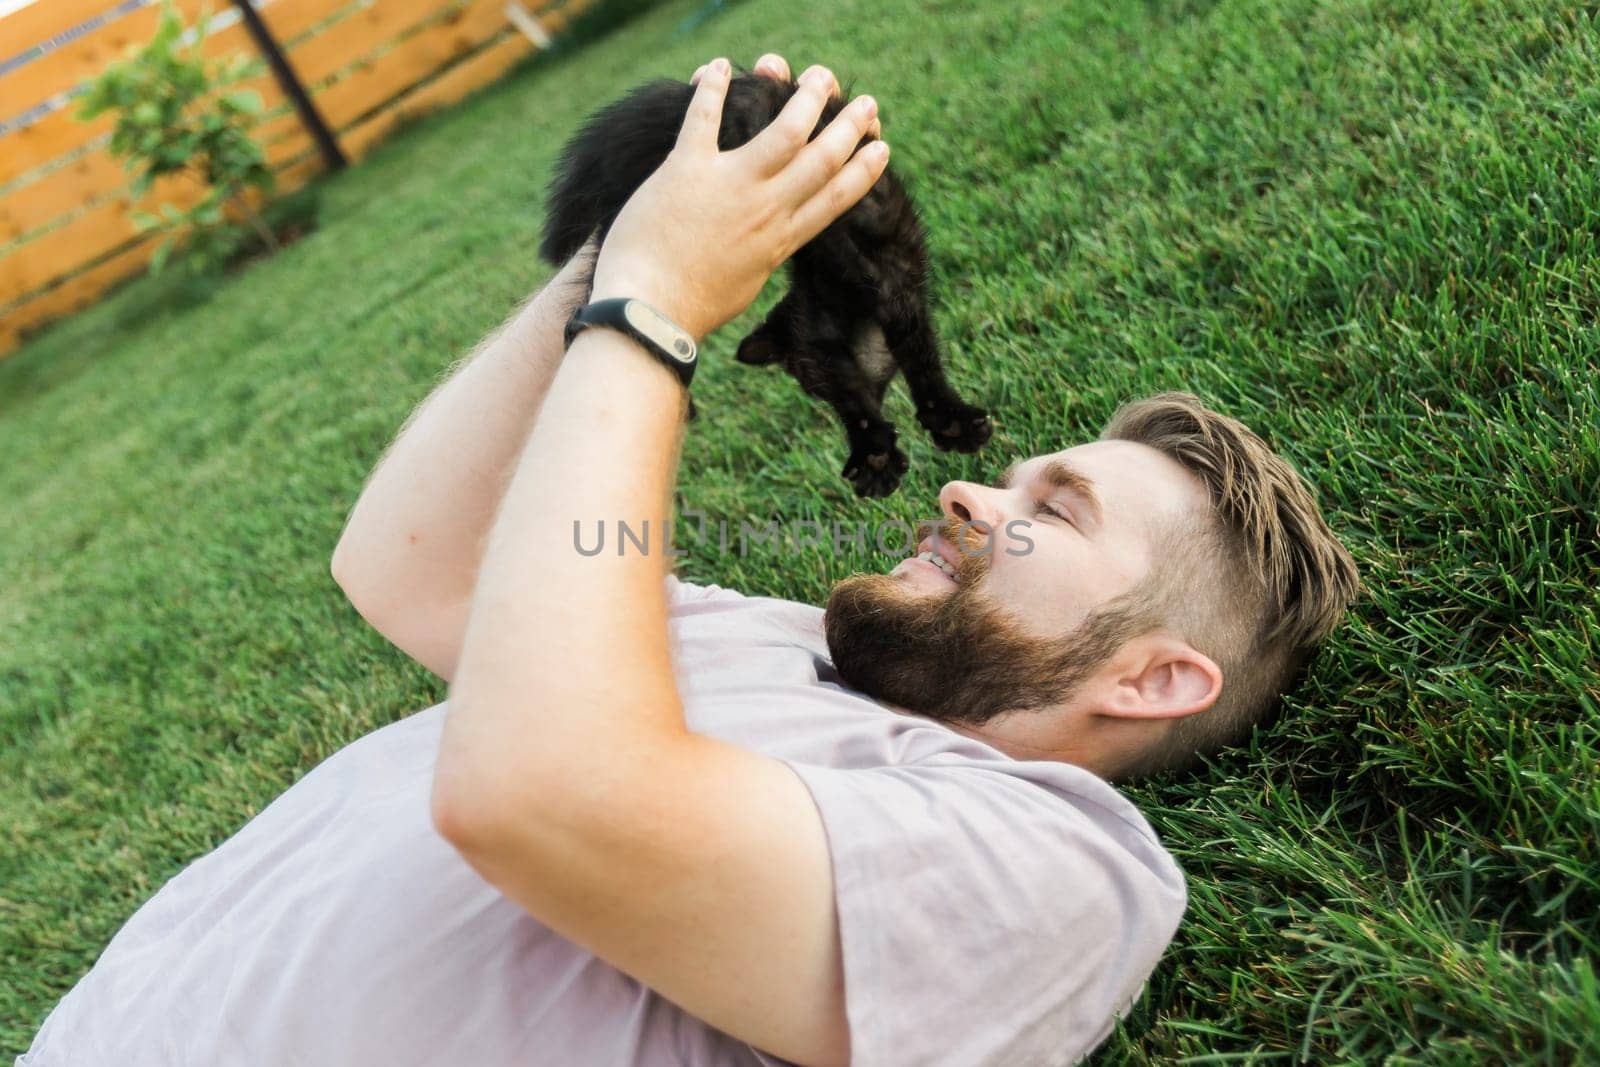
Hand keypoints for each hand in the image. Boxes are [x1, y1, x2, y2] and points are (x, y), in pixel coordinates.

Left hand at [588, 57, 888, 340]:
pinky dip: (712, 88)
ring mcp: (729, 185)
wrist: (650, 311)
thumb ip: (762, 255)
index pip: (835, 198)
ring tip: (822, 76)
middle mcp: (765, 208)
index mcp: (780, 239)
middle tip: (866, 102)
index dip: (863, 170)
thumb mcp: (746, 285)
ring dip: (807, 99)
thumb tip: (771, 246)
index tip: (881, 148)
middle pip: (821, 159)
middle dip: (849, 126)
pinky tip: (720, 65)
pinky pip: (705, 117)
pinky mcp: (687, 169)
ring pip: (784, 131)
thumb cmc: (694, 307)